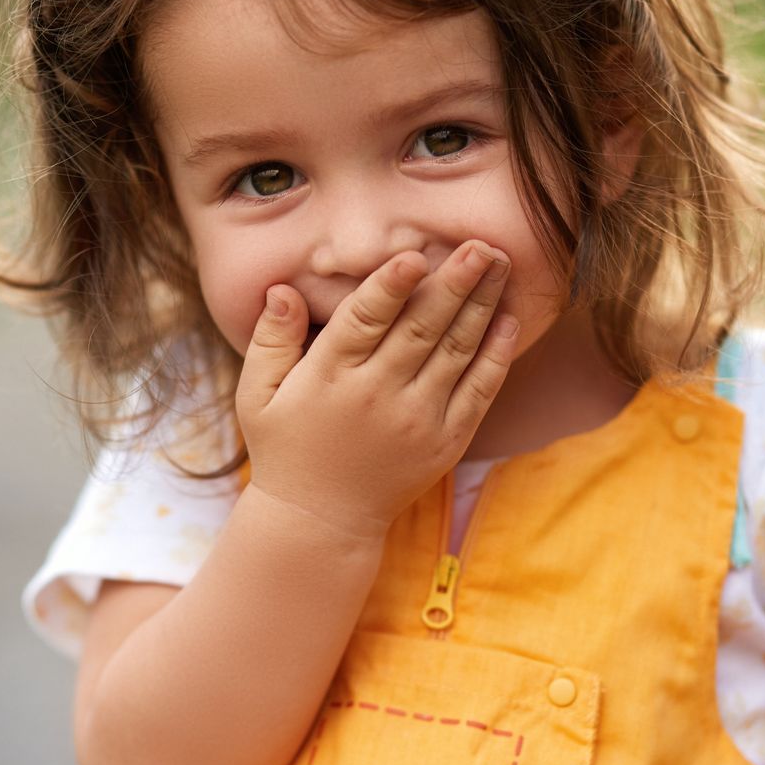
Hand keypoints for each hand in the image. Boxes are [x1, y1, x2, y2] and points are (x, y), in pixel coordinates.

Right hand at [233, 241, 518, 538]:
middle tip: (482, 244)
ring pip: (457, 351)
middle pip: (422, 327)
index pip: (365, 320)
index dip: (391, 286)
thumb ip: (271, 339)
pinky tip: (508, 320)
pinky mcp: (445, 441)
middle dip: (455, 282)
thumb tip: (282, 289)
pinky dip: (495, 355)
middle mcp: (377, 395)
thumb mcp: (257, 395)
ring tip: (501, 263)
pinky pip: (478, 391)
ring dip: (482, 304)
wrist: (321, 521)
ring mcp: (417, 420)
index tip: (415, 255)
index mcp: (329, 376)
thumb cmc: (285, 447)